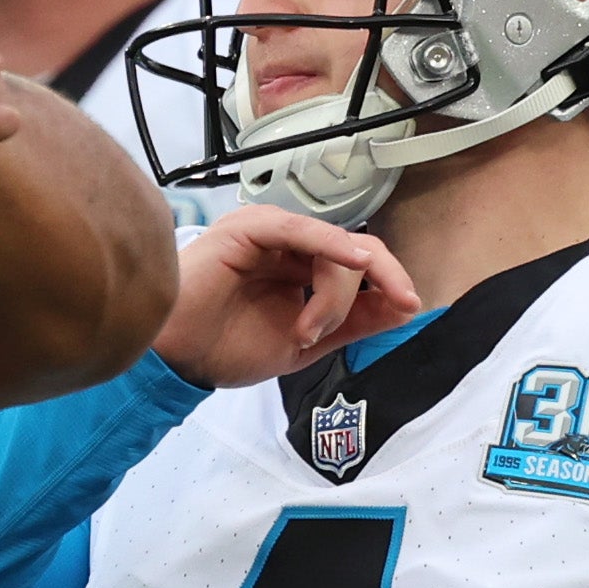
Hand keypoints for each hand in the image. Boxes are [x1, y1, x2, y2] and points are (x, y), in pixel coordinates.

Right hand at [147, 204, 424, 387]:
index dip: (390, 281)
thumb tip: (405, 306)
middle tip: (360, 319)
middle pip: (354, 253)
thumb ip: (353, 323)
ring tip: (306, 330)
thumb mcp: (306, 343)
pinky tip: (355, 258)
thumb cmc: (223, 348)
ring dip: (332, 295)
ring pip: (333, 247)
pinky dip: (332, 243)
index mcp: (298, 269)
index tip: (411, 306)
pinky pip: (302, 229)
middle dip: (368, 289)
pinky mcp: (250, 228)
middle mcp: (288, 247)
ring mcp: (270, 235)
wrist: (177, 359)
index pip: (358, 264)